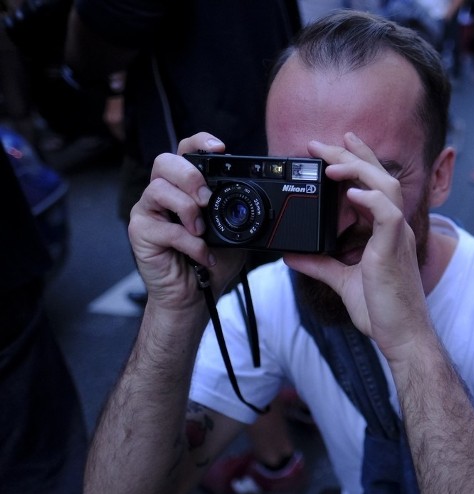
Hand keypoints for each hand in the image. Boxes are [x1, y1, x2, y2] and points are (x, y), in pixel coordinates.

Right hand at [127, 132, 245, 312]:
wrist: (194, 296)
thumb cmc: (210, 260)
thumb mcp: (233, 231)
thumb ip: (237, 211)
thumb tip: (258, 197)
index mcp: (185, 187)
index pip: (186, 151)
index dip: (200, 142)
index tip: (220, 148)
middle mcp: (163, 193)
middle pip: (165, 161)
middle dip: (190, 176)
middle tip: (208, 198)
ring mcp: (148, 211)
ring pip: (158, 188)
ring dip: (187, 209)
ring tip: (202, 231)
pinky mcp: (140, 232)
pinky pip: (164, 227)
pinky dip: (189, 242)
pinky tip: (201, 254)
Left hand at [283, 132, 431, 361]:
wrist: (401, 335)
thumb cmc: (382, 312)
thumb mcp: (342, 282)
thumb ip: (319, 264)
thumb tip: (292, 255)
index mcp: (386, 232)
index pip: (373, 185)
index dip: (356, 162)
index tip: (333, 147)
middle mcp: (395, 228)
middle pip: (378, 177)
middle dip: (350, 156)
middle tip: (321, 144)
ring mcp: (398, 237)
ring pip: (386, 187)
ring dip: (358, 170)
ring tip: (332, 164)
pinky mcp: (395, 250)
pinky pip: (388, 214)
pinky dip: (371, 200)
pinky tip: (352, 193)